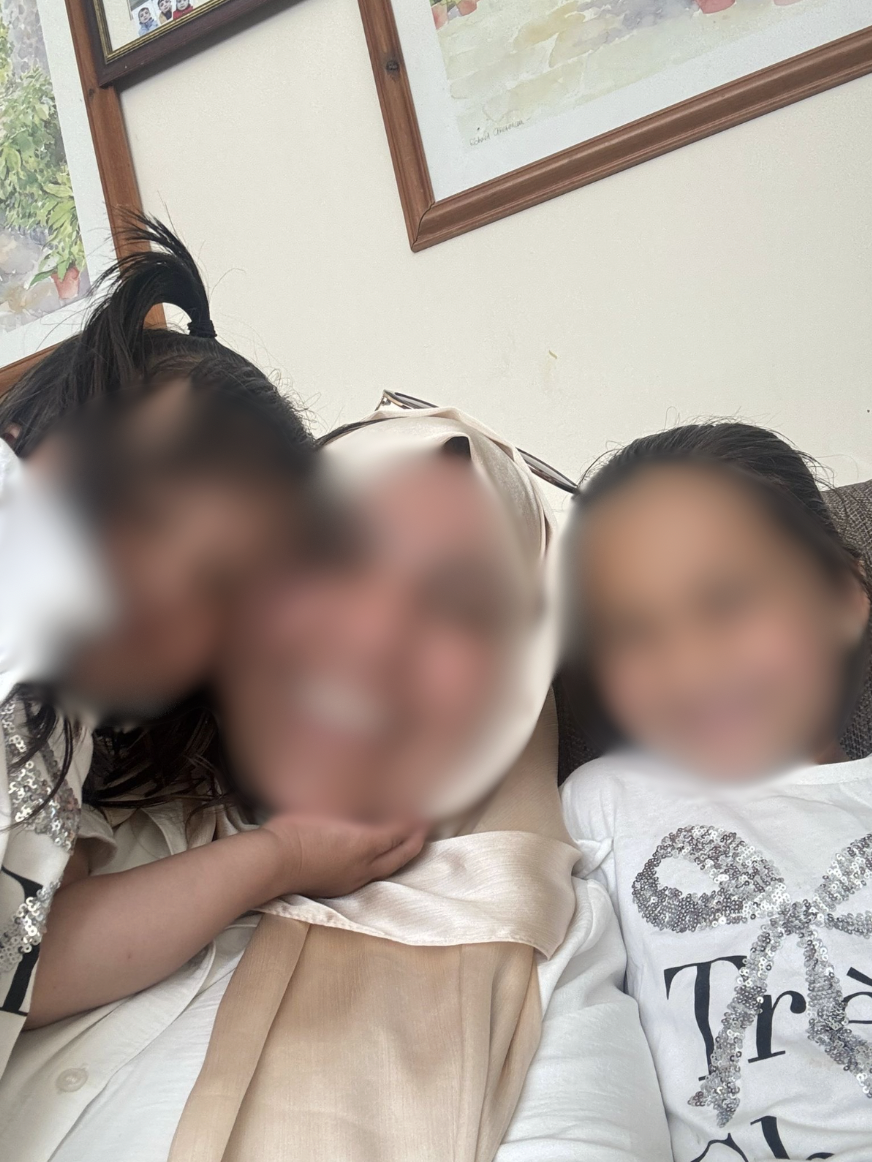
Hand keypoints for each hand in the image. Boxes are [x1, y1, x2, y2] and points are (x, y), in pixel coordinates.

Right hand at [259, 812, 426, 899]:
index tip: (420, 810)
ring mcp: (351, 879)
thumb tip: (364, 789)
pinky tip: (371, 858)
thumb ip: (349, 799)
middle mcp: (364, 865)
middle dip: (415, 841)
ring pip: (385, 869)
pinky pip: (367, 875)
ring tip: (403, 843)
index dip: (411, 821)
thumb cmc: (296, 829)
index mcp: (365, 844)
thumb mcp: (325, 805)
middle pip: (399, 855)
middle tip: (423, 828)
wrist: (273, 863)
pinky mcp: (337, 887)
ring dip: (398, 854)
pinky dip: (378, 863)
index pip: (398, 832)